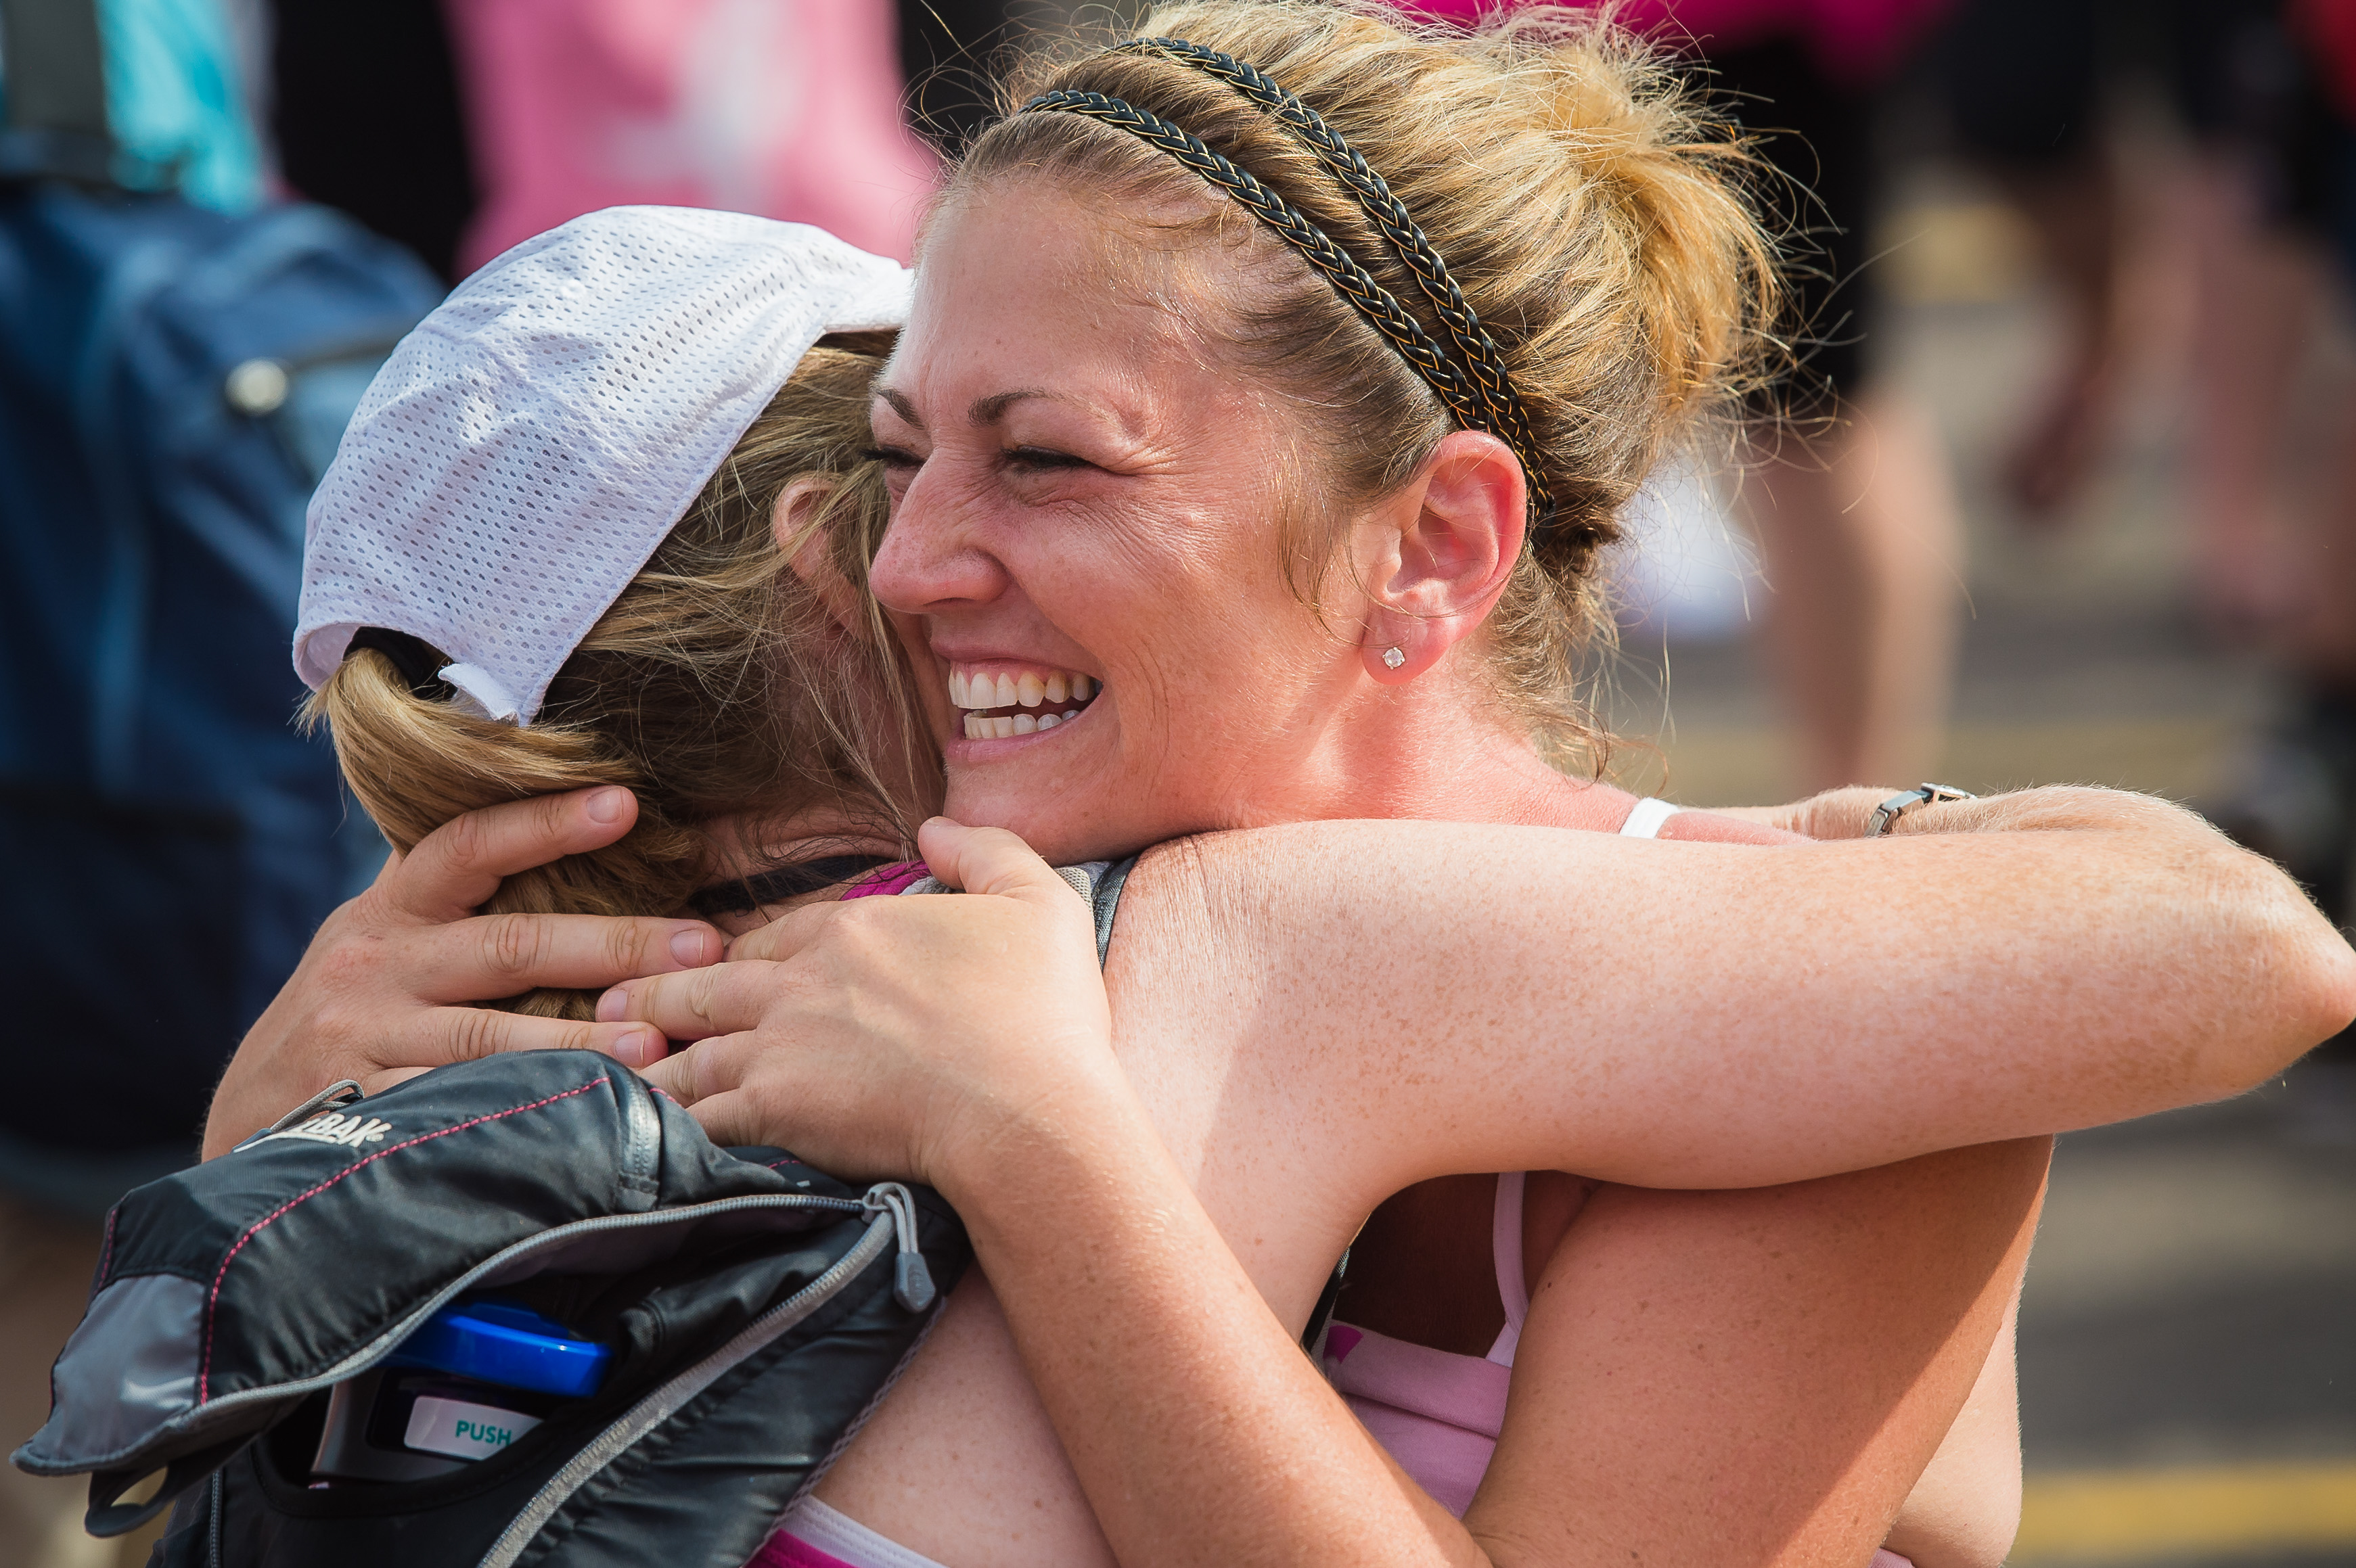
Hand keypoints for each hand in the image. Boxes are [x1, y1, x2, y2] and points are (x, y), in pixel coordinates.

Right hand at [202, 787, 723, 1158]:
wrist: (245, 1127)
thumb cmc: (342, 1019)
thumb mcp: (377, 942)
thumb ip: (448, 894)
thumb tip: (543, 818)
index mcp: (390, 912)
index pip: (470, 846)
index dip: (546, 822)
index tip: (627, 802)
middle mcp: (376, 964)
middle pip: (511, 944)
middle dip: (615, 943)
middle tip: (701, 945)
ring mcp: (367, 1039)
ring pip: (490, 1036)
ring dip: (580, 1040)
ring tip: (657, 1045)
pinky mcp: (366, 1111)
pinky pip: (458, 1108)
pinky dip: (523, 1109)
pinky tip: (584, 1118)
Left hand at [612, 820, 1118, 1193]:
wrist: (1026, 1115)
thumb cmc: (1043, 1015)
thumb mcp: (1036, 901)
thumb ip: (985, 851)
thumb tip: (934, 826)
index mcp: (857, 930)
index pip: (781, 933)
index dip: (747, 951)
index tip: (719, 962)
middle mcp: (803, 982)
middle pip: (712, 984)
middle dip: (660, 991)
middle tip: (615, 998)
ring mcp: (780, 1048)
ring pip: (691, 1051)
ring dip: (649, 1057)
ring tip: (612, 1064)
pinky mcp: (773, 1111)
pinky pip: (699, 1116)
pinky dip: (664, 1121)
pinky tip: (641, 1130)